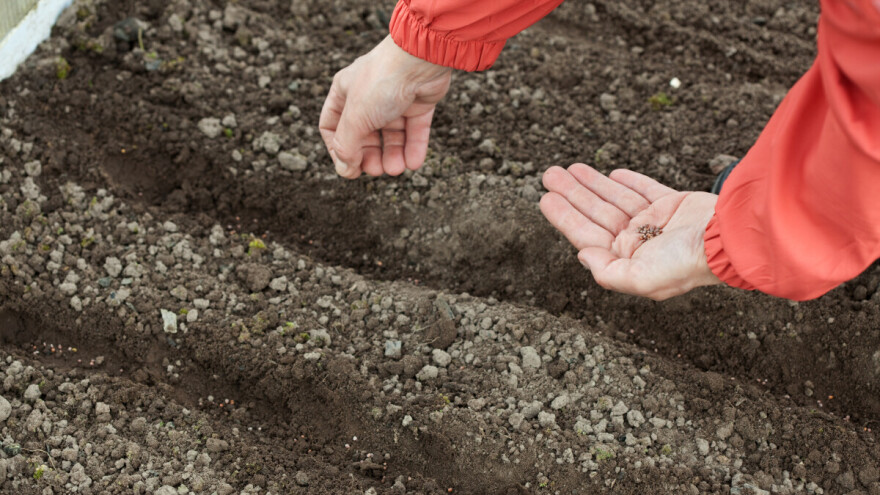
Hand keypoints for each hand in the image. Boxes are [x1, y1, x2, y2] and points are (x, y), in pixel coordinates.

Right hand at [320, 36, 452, 178]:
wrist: (420, 59)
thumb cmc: (382, 81)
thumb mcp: (356, 117)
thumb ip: (347, 146)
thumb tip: (345, 169)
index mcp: (344, 93)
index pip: (332, 127)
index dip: (338, 150)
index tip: (348, 167)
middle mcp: (368, 96)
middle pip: (364, 136)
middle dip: (369, 156)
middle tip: (376, 170)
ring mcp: (394, 99)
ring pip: (391, 136)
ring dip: (393, 156)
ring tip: (397, 169)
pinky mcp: (418, 103)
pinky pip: (413, 131)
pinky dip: (413, 148)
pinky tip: (414, 163)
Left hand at [539, 164, 720, 299]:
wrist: (729, 239)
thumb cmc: (686, 263)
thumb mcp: (641, 279)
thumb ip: (608, 272)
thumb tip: (582, 255)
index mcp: (628, 260)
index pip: (587, 235)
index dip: (564, 216)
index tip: (545, 198)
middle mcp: (639, 242)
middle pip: (596, 213)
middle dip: (572, 194)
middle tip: (549, 174)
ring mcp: (656, 222)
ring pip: (615, 199)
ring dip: (592, 183)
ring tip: (569, 167)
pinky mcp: (674, 204)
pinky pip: (645, 190)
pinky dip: (628, 181)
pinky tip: (610, 174)